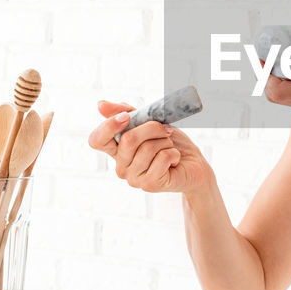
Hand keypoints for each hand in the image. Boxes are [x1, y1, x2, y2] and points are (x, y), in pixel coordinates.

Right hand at [89, 99, 210, 194]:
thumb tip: (100, 105)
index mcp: (117, 150)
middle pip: (128, 139)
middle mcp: (121, 166)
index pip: (97, 140)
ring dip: (165, 141)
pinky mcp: (149, 185)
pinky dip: (173, 153)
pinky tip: (174, 160)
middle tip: (166, 130)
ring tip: (169, 147)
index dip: (108, 127)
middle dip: (152, 127)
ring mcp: (133, 178)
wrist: (193, 164)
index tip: (126, 117)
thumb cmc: (170, 142)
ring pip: (147, 148)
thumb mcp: (149, 121)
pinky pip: (161, 158)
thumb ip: (128, 113)